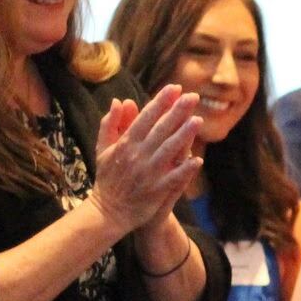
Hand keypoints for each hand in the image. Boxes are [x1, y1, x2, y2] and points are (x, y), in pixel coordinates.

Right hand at [86, 85, 202, 233]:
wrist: (108, 211)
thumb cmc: (107, 178)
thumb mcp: (103, 149)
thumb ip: (110, 124)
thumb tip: (118, 101)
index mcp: (125, 143)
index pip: (146, 117)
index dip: (161, 102)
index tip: (175, 88)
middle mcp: (137, 155)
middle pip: (160, 129)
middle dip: (177, 111)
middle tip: (193, 96)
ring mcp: (148, 173)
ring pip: (169, 150)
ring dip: (184, 135)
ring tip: (198, 121)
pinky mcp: (156, 190)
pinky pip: (174, 177)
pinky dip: (185, 169)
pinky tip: (198, 159)